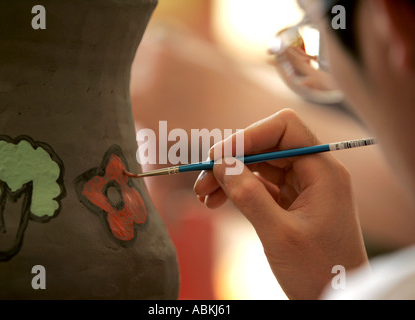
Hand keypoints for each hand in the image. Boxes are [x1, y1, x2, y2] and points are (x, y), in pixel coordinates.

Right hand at [194, 109, 369, 298]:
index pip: (285, 129)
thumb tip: (221, 163)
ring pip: (259, 166)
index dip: (249, 136)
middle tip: (202, 180)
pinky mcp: (291, 202)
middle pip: (267, 146)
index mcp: (323, 172)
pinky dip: (237, 190)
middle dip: (232, 159)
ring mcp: (303, 187)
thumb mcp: (279, 234)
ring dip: (230, 175)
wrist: (336, 299)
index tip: (218, 156)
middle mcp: (314, 172)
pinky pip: (260, 186)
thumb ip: (249, 195)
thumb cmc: (318, 271)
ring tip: (204, 195)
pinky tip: (217, 201)